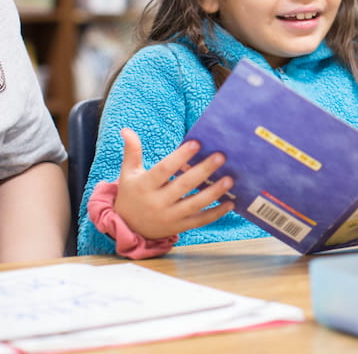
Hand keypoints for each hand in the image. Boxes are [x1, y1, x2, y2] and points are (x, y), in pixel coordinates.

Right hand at [113, 128, 234, 239]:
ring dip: (213, 193)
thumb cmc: (132, 194)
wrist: (127, 227)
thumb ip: (132, 152)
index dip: (180, 156)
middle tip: (221, 156)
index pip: (164, 169)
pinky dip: (215, 214)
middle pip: (183, 185)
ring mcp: (169, 217)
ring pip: (194, 205)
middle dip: (203, 171)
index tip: (197, 143)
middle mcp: (157, 202)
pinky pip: (199, 221)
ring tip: (230, 179)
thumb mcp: (128, 173)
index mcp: (145, 186)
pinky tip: (230, 204)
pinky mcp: (178, 227)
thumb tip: (126, 130)